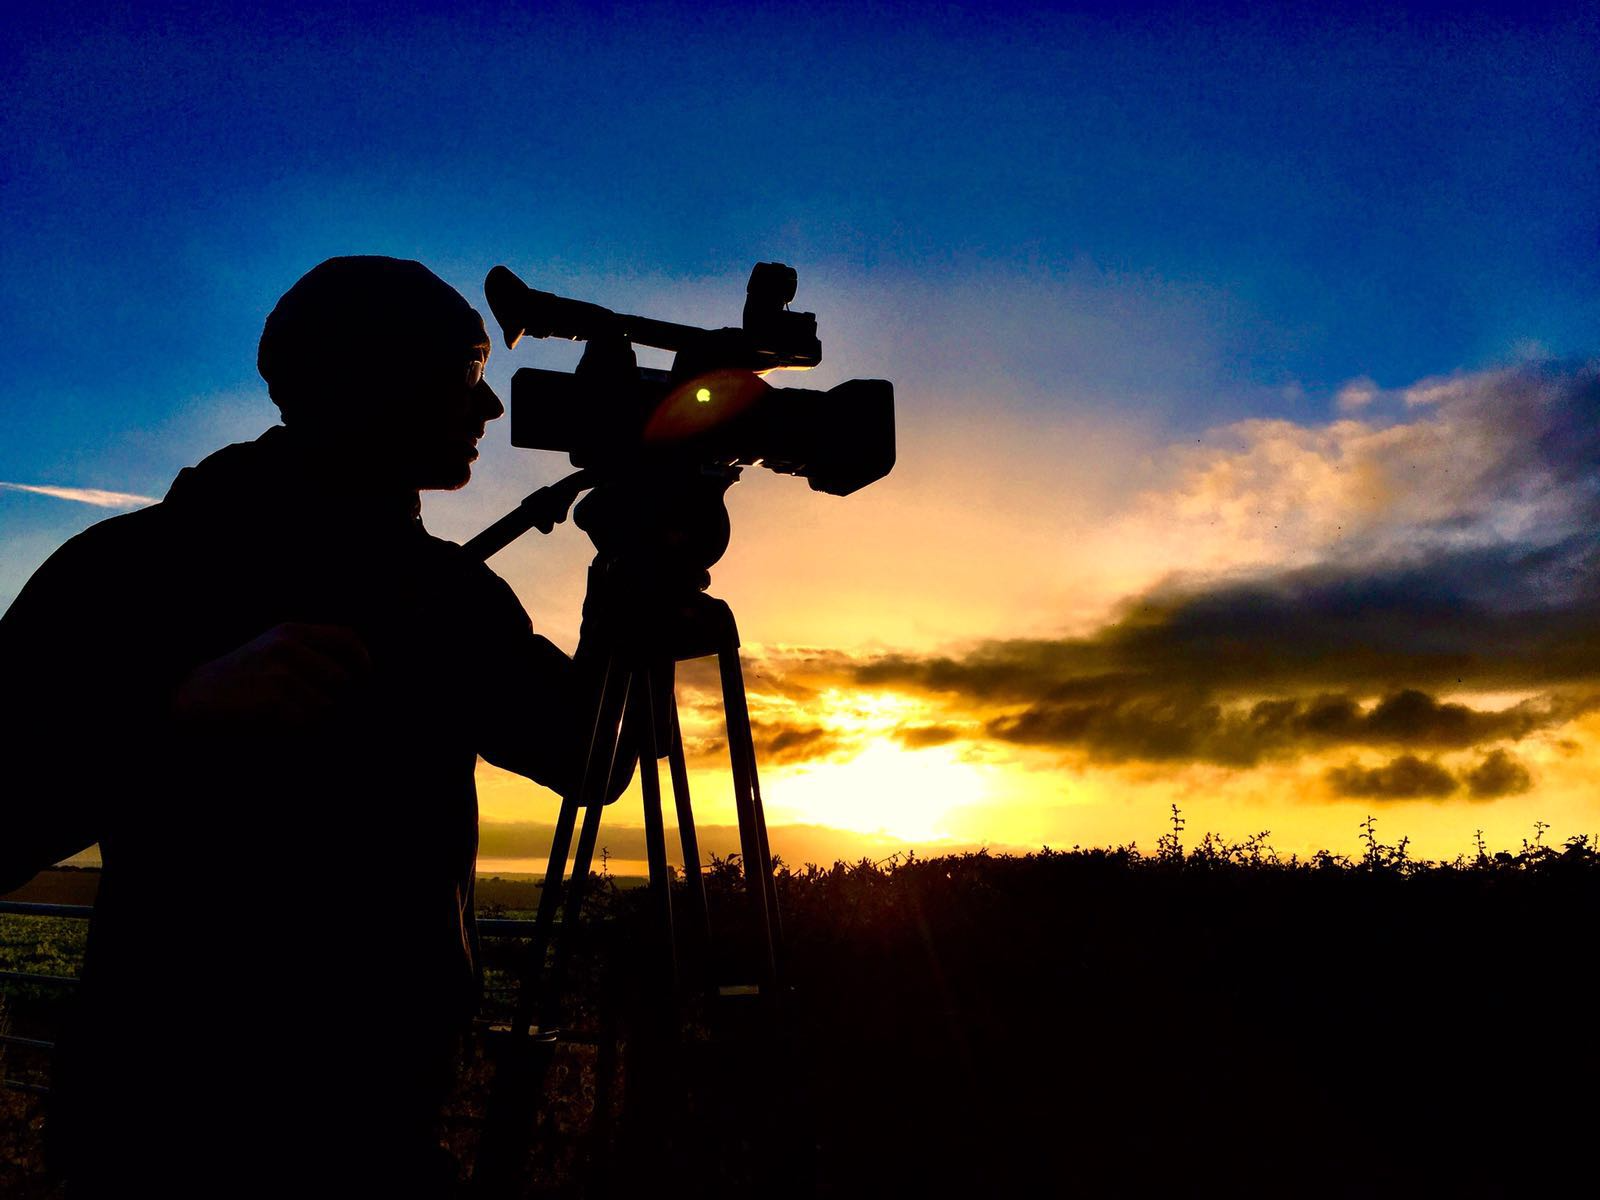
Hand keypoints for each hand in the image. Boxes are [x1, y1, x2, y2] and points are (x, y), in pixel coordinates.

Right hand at [171, 623, 370, 730]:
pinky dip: (297, 728)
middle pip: (342, 680)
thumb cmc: (242, 676)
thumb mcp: (273, 649)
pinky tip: (274, 721)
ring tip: (283, 712)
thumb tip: (358, 677)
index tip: (367, 677)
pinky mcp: (273, 699)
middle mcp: (288, 647)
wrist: (193, 696)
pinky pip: (307, 723)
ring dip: (313, 717)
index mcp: (291, 631)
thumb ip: (312, 653)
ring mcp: (280, 672)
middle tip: (304, 705)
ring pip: (327, 706)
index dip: (363, 659)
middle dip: (332, 698)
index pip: (346, 638)